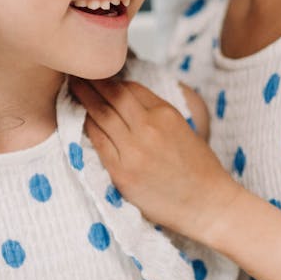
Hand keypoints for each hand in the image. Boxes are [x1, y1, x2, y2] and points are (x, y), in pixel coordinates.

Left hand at [69, 77, 242, 241]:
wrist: (208, 205)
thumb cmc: (200, 170)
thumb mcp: (184, 130)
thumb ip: (157, 115)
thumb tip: (128, 102)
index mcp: (166, 114)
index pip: (130, 88)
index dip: (111, 80)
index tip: (98, 75)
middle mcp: (149, 127)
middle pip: (112, 96)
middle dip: (91, 82)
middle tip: (75, 74)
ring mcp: (134, 150)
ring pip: (100, 115)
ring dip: (84, 100)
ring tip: (72, 89)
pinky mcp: (122, 172)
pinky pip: (97, 143)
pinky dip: (86, 128)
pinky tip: (79, 120)